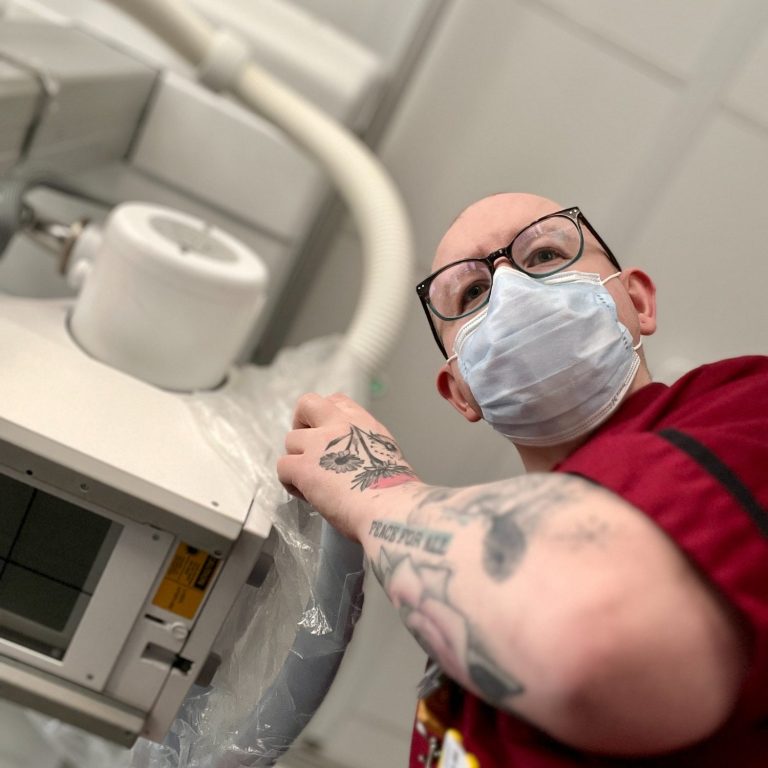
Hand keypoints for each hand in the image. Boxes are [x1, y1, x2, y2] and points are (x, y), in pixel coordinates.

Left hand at [277, 393, 417, 539]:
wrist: (391, 508)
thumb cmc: (395, 491)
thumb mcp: (386, 453)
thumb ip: (364, 445)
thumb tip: (351, 458)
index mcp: (362, 422)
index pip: (335, 401)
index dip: (324, 416)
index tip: (326, 434)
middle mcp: (339, 426)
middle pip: (307, 404)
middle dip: (301, 422)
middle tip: (307, 446)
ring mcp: (318, 444)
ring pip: (290, 440)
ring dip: (297, 459)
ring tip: (311, 481)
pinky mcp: (303, 467)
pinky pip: (283, 467)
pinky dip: (290, 482)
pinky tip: (307, 495)